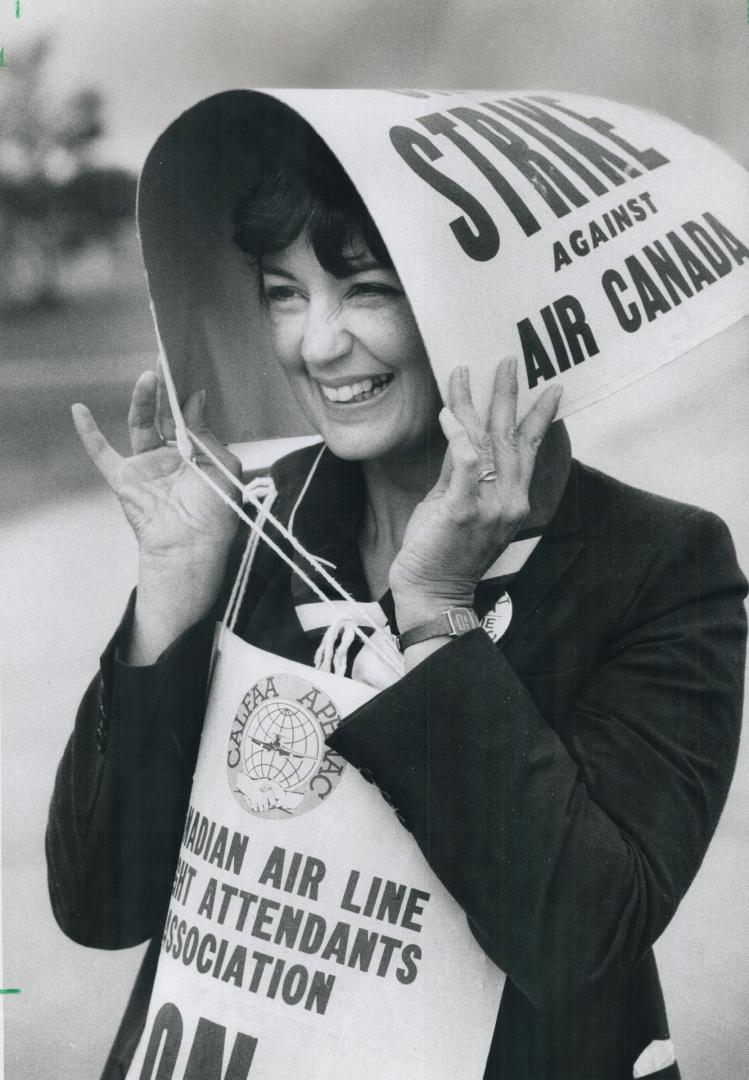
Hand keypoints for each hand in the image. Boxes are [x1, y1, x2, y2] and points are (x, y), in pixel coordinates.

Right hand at [72, 371, 240, 568]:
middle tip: (165, 362)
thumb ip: (207, 433)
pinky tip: (78, 410)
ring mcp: (145, 467)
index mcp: (195, 456)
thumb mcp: (223, 467)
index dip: (185, 396)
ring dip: (142, 401)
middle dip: (164, 390)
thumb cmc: (215, 515)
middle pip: (162, 416)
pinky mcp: (125, 479)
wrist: (192, 548)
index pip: (187, 419)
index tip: (186, 370)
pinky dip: (88, 433)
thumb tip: (197, 398)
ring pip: (139, 425)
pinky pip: (102, 453)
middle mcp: (169, 458)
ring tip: (149, 378)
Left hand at [390, 357, 561, 629]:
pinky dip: (457, 434)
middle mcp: (510, 501)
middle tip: (507, 361)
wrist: (432, 593)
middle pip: (512, 437)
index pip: (529, 449)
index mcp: (514, 500)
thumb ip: (461, 469)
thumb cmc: (442, 550)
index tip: (552, 388)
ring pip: (487, 442)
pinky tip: (447, 411)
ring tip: (467, 372)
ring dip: (476, 402)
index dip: (539, 416)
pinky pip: (465, 463)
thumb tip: (460, 430)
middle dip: (509, 395)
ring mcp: (489, 506)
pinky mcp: (463, 510)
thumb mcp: (456, 502)